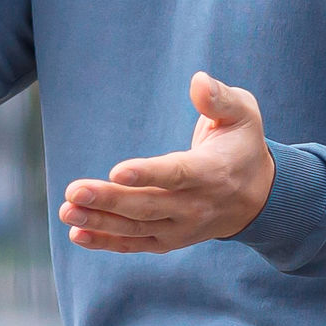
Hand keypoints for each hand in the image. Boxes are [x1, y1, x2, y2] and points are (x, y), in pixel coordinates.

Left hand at [59, 72, 273, 252]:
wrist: (258, 197)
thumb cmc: (242, 145)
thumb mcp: (243, 114)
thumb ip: (220, 98)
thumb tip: (198, 81)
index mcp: (211, 172)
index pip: (176, 175)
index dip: (147, 174)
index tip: (117, 171)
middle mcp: (196, 206)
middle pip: (147, 205)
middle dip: (109, 200)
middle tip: (74, 191)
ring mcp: (181, 227)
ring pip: (137, 228)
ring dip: (100, 222)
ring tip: (67, 211)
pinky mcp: (169, 240)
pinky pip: (135, 244)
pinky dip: (106, 242)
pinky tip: (77, 234)